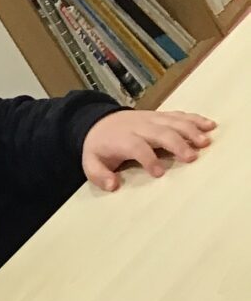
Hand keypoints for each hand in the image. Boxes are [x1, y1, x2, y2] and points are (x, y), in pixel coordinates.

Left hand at [82, 108, 215, 191]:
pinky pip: (179, 115)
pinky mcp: (160, 116)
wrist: (98, 123)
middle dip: (176, 144)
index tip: (159, 173)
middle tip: (192, 158)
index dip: (148, 159)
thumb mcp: (90, 163)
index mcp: (122, 139)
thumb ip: (98, 175)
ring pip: (173, 122)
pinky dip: (195, 119)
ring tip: (205, 143)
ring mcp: (151, 119)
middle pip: (160, 133)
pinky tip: (209, 126)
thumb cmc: (99, 148)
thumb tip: (112, 185)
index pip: (136, 147)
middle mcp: (139, 127)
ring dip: (191, 131)